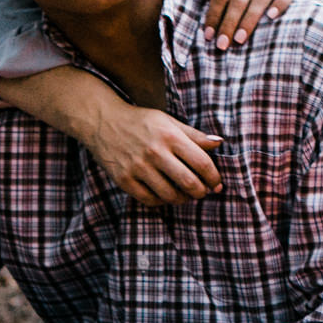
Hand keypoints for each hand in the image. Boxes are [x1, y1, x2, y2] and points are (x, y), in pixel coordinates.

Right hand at [87, 102, 224, 205]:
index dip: (214, 177)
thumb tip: (219, 143)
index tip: (217, 183)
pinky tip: (166, 195)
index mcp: (169, 136)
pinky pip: (150, 200)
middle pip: (189, 183)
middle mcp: (154, 152)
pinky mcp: (124, 180)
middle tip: (203, 192)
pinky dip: (162, 201)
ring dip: (183, 199)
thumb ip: (194, 135)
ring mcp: (138, 167)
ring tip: (185, 195)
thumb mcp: (168, 121)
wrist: (102, 121)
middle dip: (201, 192)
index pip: (201, 163)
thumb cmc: (140, 122)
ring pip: (170, 195)